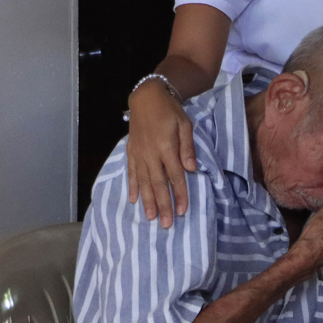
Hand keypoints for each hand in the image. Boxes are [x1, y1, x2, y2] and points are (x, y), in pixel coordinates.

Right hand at [127, 81, 196, 227]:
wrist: (146, 98)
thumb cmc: (170, 111)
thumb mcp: (185, 124)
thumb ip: (188, 147)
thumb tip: (192, 169)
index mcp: (166, 147)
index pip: (175, 176)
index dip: (180, 194)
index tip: (183, 211)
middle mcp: (151, 154)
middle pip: (158, 184)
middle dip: (163, 205)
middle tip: (166, 224)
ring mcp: (139, 154)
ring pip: (143, 182)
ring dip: (147, 201)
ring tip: (151, 217)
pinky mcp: (131, 152)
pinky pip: (131, 172)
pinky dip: (132, 186)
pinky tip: (133, 200)